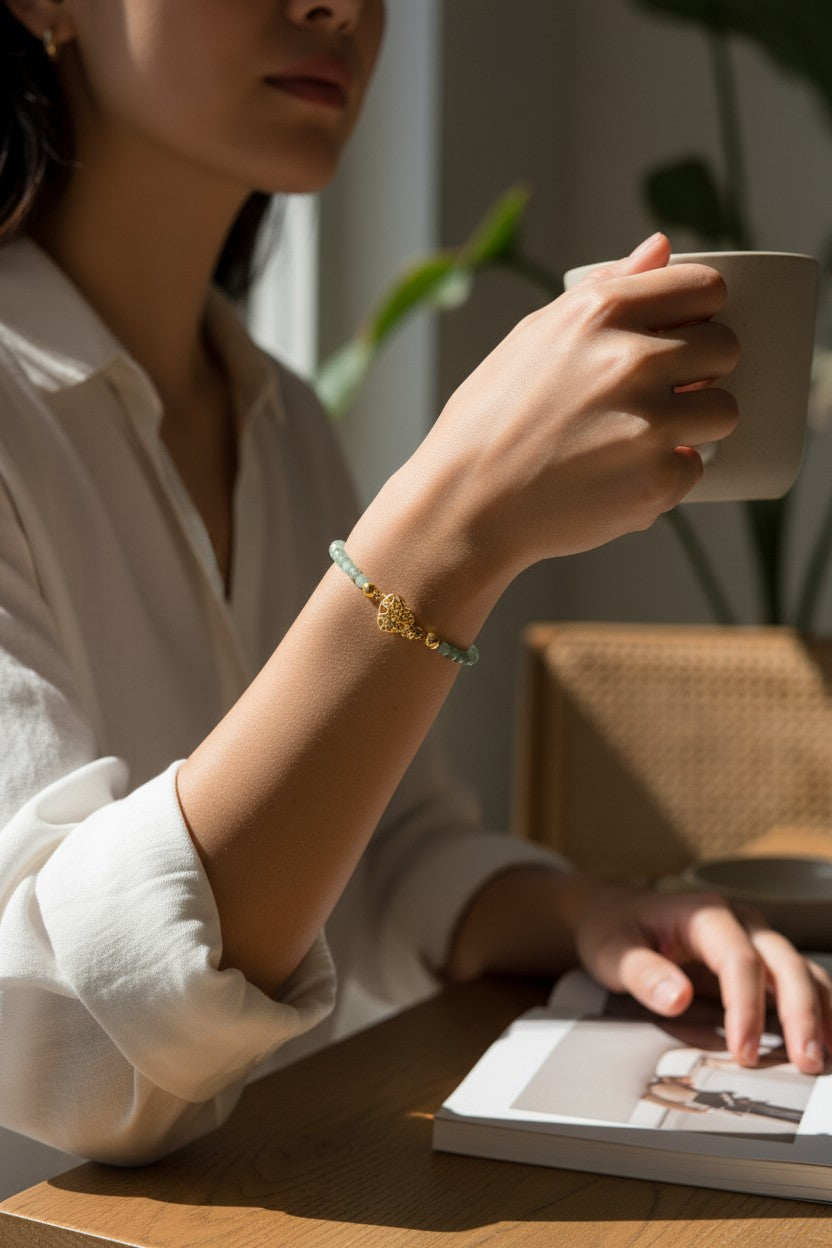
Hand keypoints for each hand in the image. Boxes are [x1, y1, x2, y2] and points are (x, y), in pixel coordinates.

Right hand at [416, 232, 739, 582]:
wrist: (464, 505)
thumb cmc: (491, 420)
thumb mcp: (535, 335)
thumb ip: (605, 289)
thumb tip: (662, 247)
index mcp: (601, 312)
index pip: (707, 289)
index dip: (701, 313)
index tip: (683, 335)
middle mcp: (631, 360)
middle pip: (726, 348)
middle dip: (703, 371)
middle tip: (661, 395)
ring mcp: (648, 423)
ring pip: (724, 411)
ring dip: (695, 426)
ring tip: (643, 438)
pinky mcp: (656, 480)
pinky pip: (695, 468)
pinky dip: (665, 477)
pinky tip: (620, 477)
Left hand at [571, 877, 831, 1074]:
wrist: (616, 912)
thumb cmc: (615, 929)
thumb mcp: (613, 951)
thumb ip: (642, 974)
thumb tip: (678, 998)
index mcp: (705, 914)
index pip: (739, 960)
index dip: (746, 1008)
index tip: (744, 1052)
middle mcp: (740, 921)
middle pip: (783, 962)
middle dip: (800, 1013)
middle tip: (806, 1061)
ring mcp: (756, 938)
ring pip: (801, 969)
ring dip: (820, 1012)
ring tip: (826, 1057)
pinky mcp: (761, 958)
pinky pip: (799, 980)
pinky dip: (818, 1008)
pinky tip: (826, 1040)